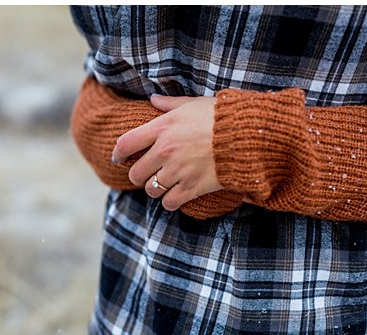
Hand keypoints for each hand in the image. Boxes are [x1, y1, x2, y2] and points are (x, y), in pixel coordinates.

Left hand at [113, 94, 220, 210]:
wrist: (248, 134)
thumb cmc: (221, 116)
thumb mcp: (193, 103)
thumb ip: (169, 104)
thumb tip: (152, 100)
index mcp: (163, 128)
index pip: (126, 144)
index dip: (118, 154)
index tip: (118, 159)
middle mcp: (165, 151)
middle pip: (135, 173)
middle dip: (139, 175)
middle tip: (146, 175)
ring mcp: (177, 170)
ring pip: (151, 190)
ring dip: (155, 189)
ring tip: (164, 184)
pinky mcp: (192, 187)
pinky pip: (169, 202)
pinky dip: (170, 201)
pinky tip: (176, 195)